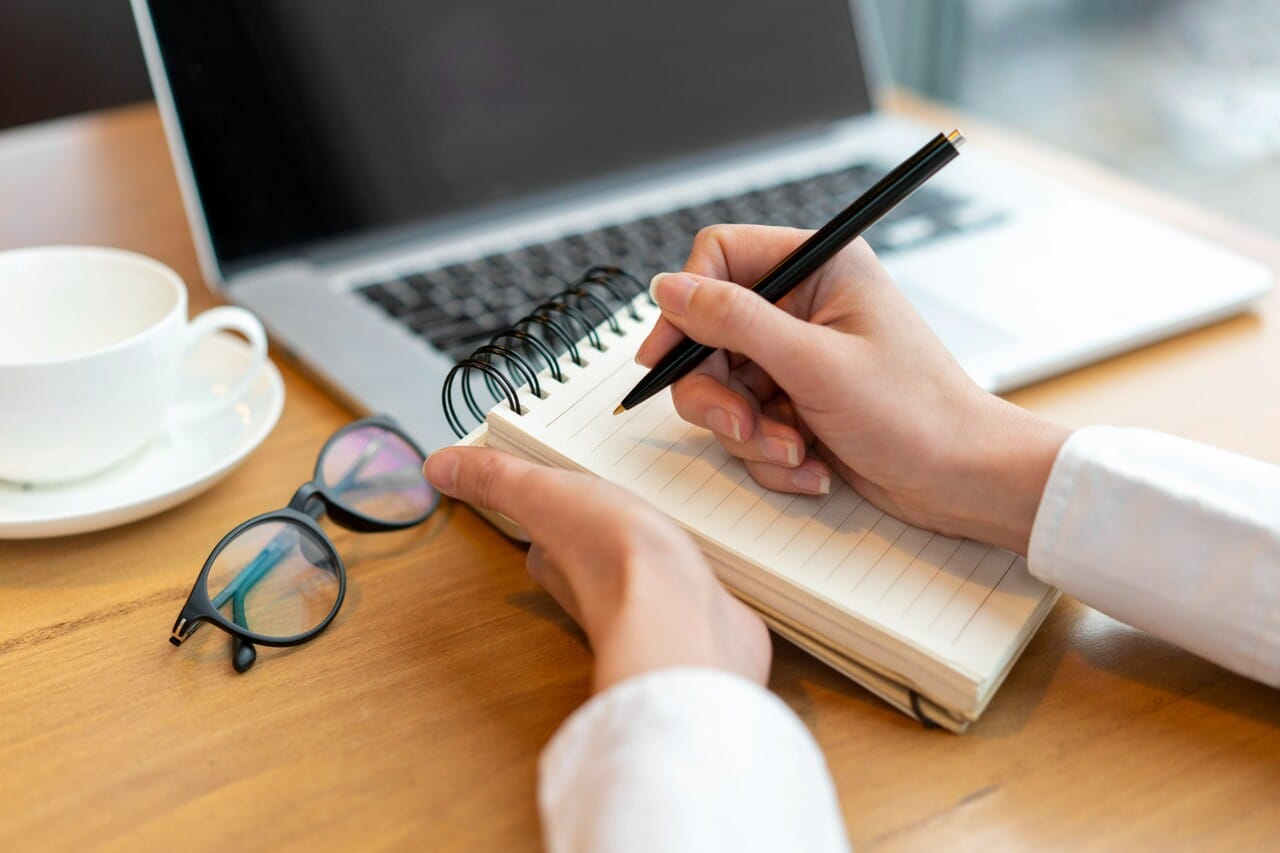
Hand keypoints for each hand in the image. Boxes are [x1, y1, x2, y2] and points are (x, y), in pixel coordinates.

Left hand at [423, 446, 770, 692]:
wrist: (684, 619)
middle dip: (601, 535)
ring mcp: (651, 604)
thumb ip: (496, 479)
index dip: (548, 514)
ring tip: (659, 533)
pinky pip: (690, 597)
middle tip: (610, 508)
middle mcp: (600, 590)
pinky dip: (693, 586)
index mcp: (558, 563)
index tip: (556, 497)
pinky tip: (704, 578)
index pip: (543, 540)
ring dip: (649, 559)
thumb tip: (438, 466)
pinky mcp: (696, 614)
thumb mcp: (546, 495)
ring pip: (642, 577)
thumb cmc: (616, 561)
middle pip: (591, 558)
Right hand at [635, 224, 1068, 553]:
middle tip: (744, 425)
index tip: (665, 355)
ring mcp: (796, 358)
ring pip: (721, 388)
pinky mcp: (795, 403)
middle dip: (720, 393)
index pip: (719, 258)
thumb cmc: (915, 414)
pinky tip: (812, 466)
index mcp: (819, 267)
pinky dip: (770, 455)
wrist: (962, 480)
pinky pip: (747, 424)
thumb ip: (735, 321)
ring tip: (794, 452)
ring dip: (748, 433)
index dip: (685, 305)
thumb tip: (668, 288)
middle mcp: (803, 306)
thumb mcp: (815, 364)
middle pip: (708, 335)